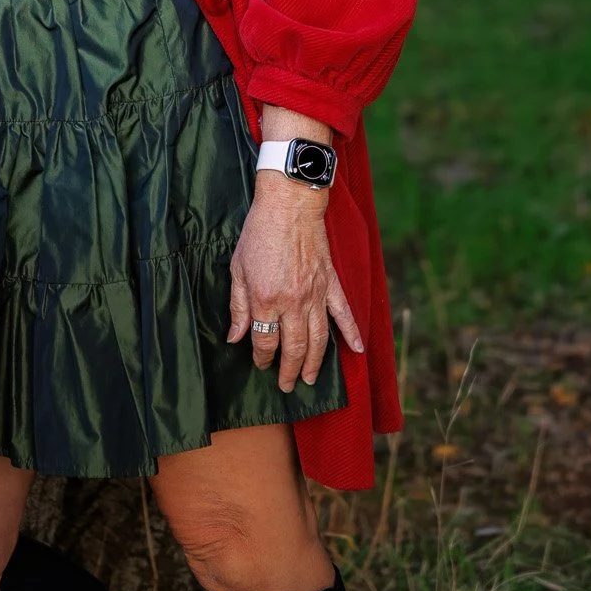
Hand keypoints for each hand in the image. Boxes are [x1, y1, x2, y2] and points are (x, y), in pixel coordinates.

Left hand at [227, 173, 363, 391]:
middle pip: (293, 348)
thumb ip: (237, 305)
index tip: (260, 364)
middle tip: (286, 386)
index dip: (261, 358)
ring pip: (318, 340)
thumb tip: (235, 337)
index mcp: (266, 299)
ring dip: (315, 364)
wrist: (289, 204)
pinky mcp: (330, 284)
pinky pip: (343, 314)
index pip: (264, 341)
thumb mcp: (238, 268)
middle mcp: (292, 302)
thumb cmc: (259, 233)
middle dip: (288, 371)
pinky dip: (350, 333)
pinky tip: (356, 351)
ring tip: (309, 379)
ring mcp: (315, 294)